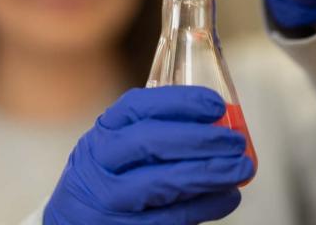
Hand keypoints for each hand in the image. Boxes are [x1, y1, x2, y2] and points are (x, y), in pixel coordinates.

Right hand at [44, 86, 253, 224]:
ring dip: (209, 173)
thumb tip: (215, 123)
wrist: (73, 217)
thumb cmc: (110, 170)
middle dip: (200, 138)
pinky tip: (228, 196)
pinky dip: (205, 205)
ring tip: (242, 167)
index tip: (216, 105)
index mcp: (106, 128)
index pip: (140, 105)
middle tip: (235, 140)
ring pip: (162, 182)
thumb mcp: (119, 141)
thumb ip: (155, 129)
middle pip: (151, 141)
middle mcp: (101, 158)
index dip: (181, 102)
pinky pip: (170, 218)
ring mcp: (108, 197)